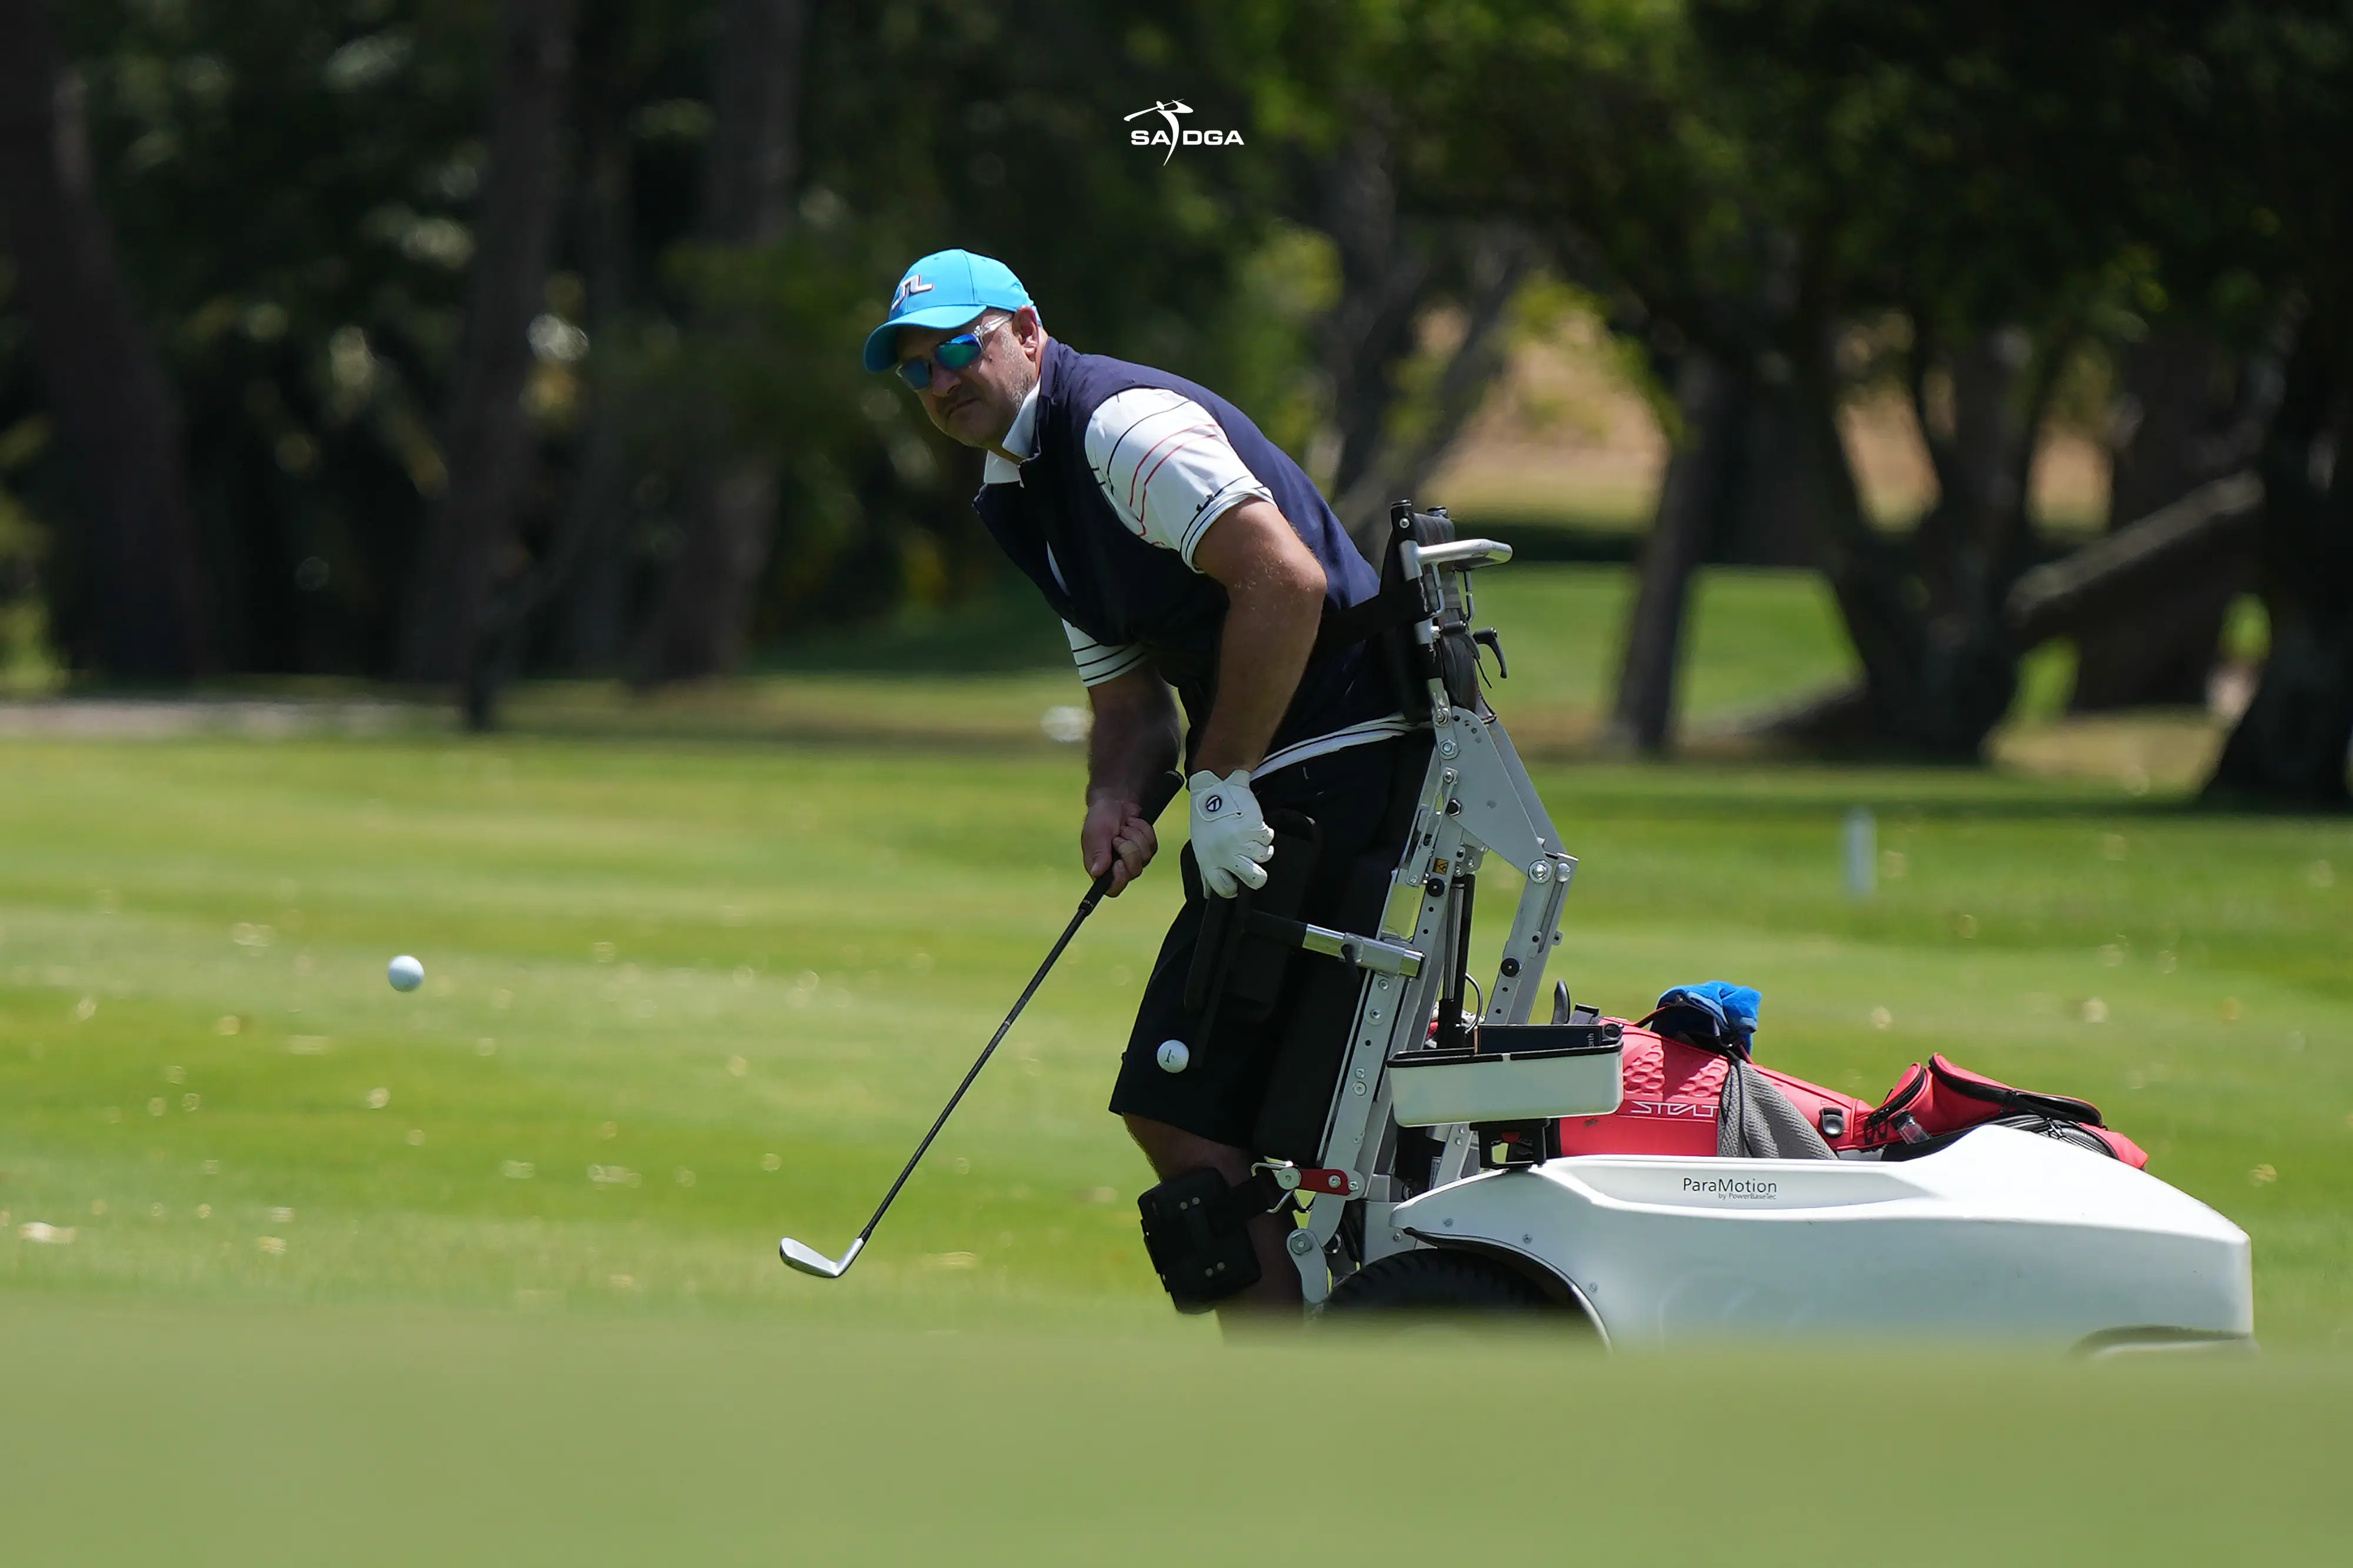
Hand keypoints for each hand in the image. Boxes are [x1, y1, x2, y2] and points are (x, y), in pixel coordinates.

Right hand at [1082, 793, 1158, 896]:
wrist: (1114, 801)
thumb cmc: (1100, 818)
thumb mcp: (1095, 834)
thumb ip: (1097, 854)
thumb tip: (1097, 873)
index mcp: (1101, 869)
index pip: (1113, 889)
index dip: (1120, 878)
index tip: (1119, 862)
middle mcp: (1117, 868)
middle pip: (1134, 872)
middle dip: (1129, 849)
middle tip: (1118, 836)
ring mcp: (1134, 859)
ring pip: (1145, 857)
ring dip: (1135, 836)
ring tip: (1124, 828)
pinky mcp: (1146, 849)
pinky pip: (1152, 845)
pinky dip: (1144, 831)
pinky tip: (1133, 825)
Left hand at [1187, 769, 1272, 897]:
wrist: (1212, 789)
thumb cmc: (1205, 820)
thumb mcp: (1200, 848)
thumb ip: (1206, 873)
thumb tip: (1208, 894)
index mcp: (1209, 861)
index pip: (1225, 889)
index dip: (1234, 888)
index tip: (1237, 881)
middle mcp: (1227, 854)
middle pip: (1254, 879)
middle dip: (1258, 876)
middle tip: (1254, 864)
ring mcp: (1242, 842)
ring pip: (1265, 856)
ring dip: (1261, 846)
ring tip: (1250, 836)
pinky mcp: (1254, 828)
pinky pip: (1268, 837)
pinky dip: (1265, 831)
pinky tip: (1253, 824)